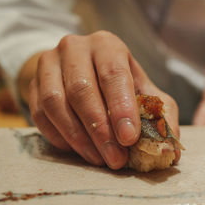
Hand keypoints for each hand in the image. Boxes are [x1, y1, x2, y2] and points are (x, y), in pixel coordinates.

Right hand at [26, 31, 179, 168]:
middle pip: (82, 90)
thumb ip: (160, 115)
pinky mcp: (34, 83)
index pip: (114, 74)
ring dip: (78, 137)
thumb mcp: (145, 91)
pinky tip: (79, 149)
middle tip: (116, 159)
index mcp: (108, 45)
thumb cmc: (118, 82)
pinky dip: (59, 136)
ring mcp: (50, 63)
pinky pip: (40, 113)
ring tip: (99, 159)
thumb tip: (170, 151)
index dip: (121, 107)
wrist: (80, 68)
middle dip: (100, 130)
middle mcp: (76, 48)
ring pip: (56, 103)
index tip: (129, 138)